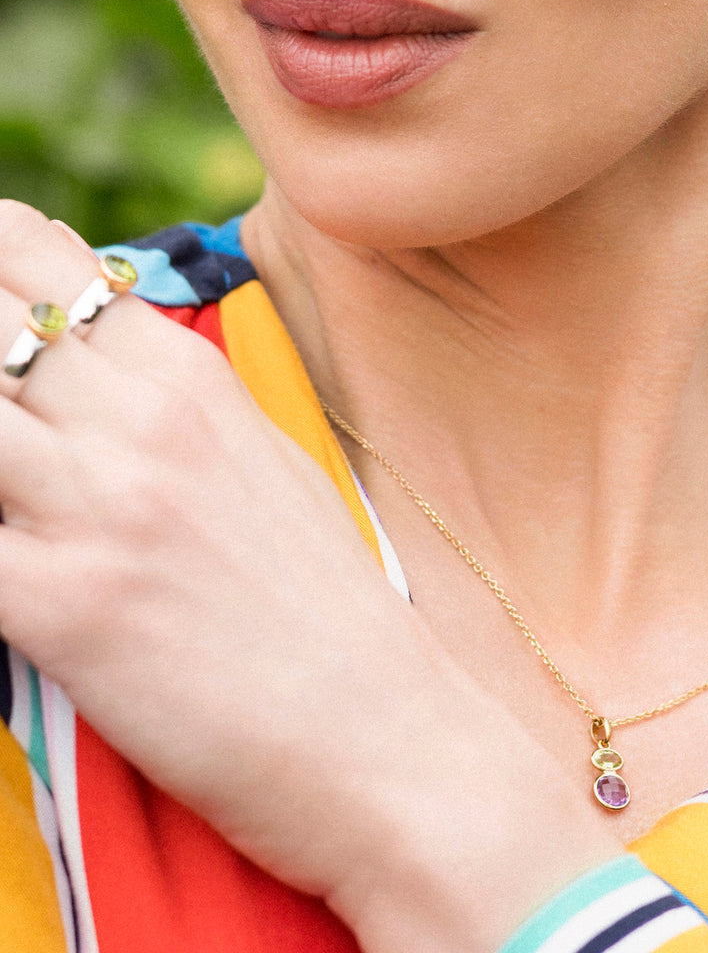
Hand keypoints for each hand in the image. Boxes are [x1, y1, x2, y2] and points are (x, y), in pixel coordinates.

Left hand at [0, 202, 618, 951]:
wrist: (386, 732)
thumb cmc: (330, 609)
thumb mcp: (268, 472)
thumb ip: (181, 411)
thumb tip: (99, 381)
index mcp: (193, 381)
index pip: (37, 259)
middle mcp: (141, 423)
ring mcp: (102, 508)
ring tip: (7, 490)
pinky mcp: (65, 606)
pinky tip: (6, 563)